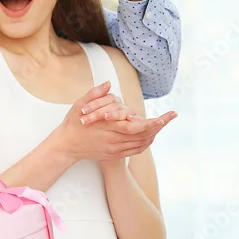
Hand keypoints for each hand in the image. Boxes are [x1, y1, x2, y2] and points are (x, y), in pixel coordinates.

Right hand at [55, 82, 176, 161]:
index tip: (164, 117)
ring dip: (154, 134)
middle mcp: (114, 141)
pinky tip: (150, 135)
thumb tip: (108, 83)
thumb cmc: (73, 123)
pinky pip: (135, 150)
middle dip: (159, 126)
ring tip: (163, 123)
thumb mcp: (79, 105)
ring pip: (141, 144)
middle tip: (172, 115)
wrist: (67, 145)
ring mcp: (115, 150)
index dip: (152, 123)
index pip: (136, 127)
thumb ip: (94, 94)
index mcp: (108, 128)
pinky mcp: (114, 155)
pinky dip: (145, 142)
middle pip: (143, 136)